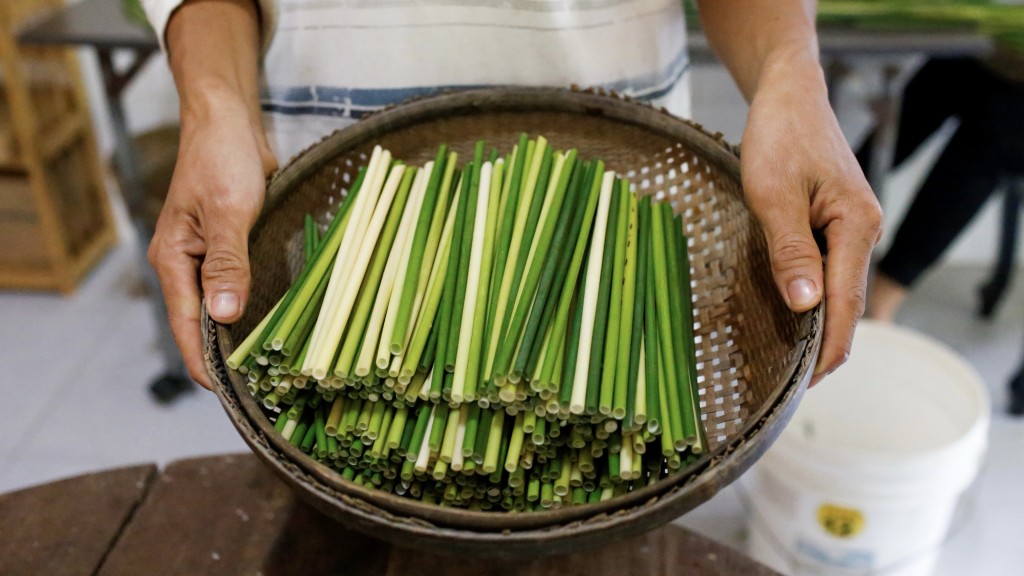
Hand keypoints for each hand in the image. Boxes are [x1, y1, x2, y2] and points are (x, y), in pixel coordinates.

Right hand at [148, 98, 276, 387]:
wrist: (228, 121)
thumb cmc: (222, 159)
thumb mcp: (228, 211)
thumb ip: (227, 263)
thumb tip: (224, 315)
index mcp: (174, 260)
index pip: (187, 325)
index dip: (204, 362)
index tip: (229, 393)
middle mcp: (187, 264)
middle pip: (202, 323)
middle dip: (225, 355)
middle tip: (261, 386)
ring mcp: (209, 257)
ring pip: (223, 307)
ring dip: (241, 332)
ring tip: (271, 366)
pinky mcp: (231, 248)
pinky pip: (239, 286)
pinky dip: (254, 306)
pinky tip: (277, 322)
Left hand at [739, 51, 882, 385]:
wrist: (788, 95)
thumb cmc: (779, 136)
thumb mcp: (773, 193)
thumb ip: (790, 250)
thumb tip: (806, 306)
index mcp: (856, 227)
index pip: (846, 305)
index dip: (827, 349)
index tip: (806, 385)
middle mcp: (861, 231)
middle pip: (846, 303)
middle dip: (821, 345)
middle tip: (786, 383)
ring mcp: (849, 228)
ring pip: (836, 289)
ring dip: (813, 324)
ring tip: (782, 359)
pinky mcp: (832, 223)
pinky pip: (827, 270)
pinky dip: (808, 297)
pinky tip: (785, 314)